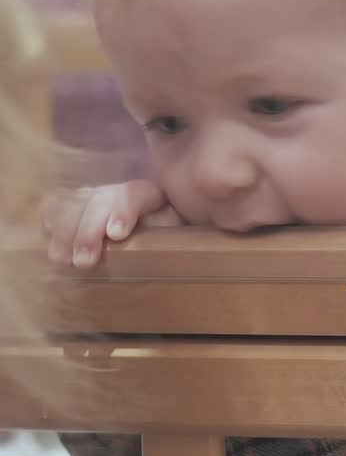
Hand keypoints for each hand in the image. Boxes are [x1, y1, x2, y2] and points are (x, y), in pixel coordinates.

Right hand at [41, 179, 182, 267]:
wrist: (163, 239)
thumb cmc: (172, 245)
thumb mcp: (181, 243)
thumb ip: (179, 243)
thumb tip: (190, 255)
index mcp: (151, 198)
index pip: (136, 194)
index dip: (123, 210)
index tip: (116, 234)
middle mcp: (120, 194)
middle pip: (100, 199)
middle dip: (88, 230)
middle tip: (84, 261)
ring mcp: (97, 199)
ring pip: (78, 202)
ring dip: (66, 230)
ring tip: (61, 258)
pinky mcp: (79, 210)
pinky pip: (60, 204)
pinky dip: (52, 217)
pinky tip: (46, 233)